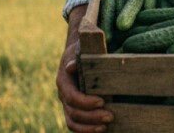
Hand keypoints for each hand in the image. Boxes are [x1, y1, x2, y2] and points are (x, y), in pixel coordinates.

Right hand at [57, 6, 113, 132]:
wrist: (76, 54)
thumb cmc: (81, 50)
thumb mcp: (78, 49)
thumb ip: (77, 56)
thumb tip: (72, 66)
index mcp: (64, 81)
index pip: (72, 96)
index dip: (85, 102)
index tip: (102, 101)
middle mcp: (63, 95)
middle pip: (73, 112)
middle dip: (91, 117)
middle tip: (110, 116)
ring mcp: (67, 104)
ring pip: (73, 121)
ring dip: (89, 127)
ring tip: (105, 127)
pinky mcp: (74, 109)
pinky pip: (76, 124)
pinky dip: (86, 130)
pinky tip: (101, 130)